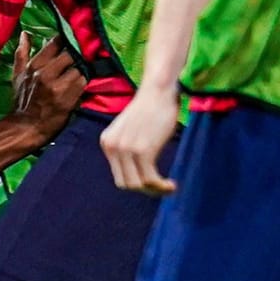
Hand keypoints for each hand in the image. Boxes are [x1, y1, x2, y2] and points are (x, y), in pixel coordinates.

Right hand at [9, 33, 84, 138]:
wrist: (26, 127)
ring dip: (82, 70)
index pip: (56, 43)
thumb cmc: (23, 100)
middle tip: (82, 57)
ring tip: (82, 72)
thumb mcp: (18, 75)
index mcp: (34, 65)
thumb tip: (25, 34)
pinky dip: (84, 83)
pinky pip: (84, 83)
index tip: (73, 40)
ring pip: (80, 68)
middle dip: (77, 55)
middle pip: (71, 54)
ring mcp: (58, 86)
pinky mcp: (69, 98)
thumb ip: (22, 53)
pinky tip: (81, 84)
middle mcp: (46, 73)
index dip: (67, 40)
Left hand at [100, 80, 180, 194]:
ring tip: (169, 187)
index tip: (154, 181)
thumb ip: (129, 148)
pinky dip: (161, 187)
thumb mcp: (131, 130)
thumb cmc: (152, 108)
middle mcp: (112, 146)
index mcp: (107, 142)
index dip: (137, 182)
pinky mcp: (142, 150)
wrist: (159, 89)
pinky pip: (150, 180)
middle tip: (162, 186)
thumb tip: (140, 176)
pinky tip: (172, 185)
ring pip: (137, 185)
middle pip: (126, 184)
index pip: (119, 175)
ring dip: (155, 190)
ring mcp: (125, 149)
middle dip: (145, 189)